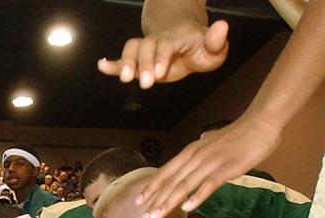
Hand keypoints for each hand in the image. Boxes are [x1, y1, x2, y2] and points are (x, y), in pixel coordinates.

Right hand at [97, 20, 228, 88]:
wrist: (185, 41)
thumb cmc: (200, 48)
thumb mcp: (214, 48)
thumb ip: (217, 41)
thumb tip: (222, 25)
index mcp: (177, 38)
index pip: (167, 45)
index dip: (161, 58)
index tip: (159, 73)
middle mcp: (159, 41)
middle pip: (146, 47)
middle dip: (144, 64)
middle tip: (146, 83)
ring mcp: (147, 49)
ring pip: (132, 49)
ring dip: (126, 63)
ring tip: (124, 78)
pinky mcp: (138, 60)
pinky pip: (122, 57)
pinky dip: (112, 63)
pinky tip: (102, 66)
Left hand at [136, 112, 282, 217]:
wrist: (261, 123)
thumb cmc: (237, 136)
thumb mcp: (210, 145)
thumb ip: (197, 158)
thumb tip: (188, 167)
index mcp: (190, 152)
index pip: (165, 172)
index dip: (151, 187)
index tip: (138, 202)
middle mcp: (196, 156)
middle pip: (171, 182)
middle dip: (155, 202)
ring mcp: (211, 162)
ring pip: (185, 185)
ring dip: (169, 203)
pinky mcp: (227, 168)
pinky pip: (209, 184)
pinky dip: (197, 196)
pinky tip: (187, 208)